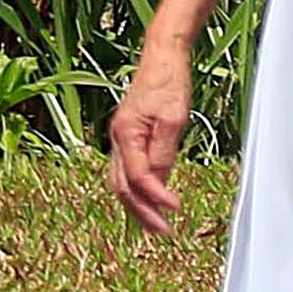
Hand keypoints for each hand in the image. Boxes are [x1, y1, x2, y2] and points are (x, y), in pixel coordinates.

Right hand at [108, 46, 192, 235]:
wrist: (161, 59)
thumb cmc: (168, 83)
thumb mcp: (174, 119)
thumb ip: (164, 152)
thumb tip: (160, 181)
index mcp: (126, 134)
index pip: (139, 177)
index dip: (156, 196)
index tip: (175, 209)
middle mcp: (117, 139)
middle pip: (122, 186)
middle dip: (141, 212)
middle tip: (163, 232)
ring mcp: (120, 139)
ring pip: (121, 182)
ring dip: (137, 205)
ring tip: (155, 225)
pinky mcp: (127, 137)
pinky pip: (127, 171)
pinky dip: (137, 190)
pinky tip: (152, 199)